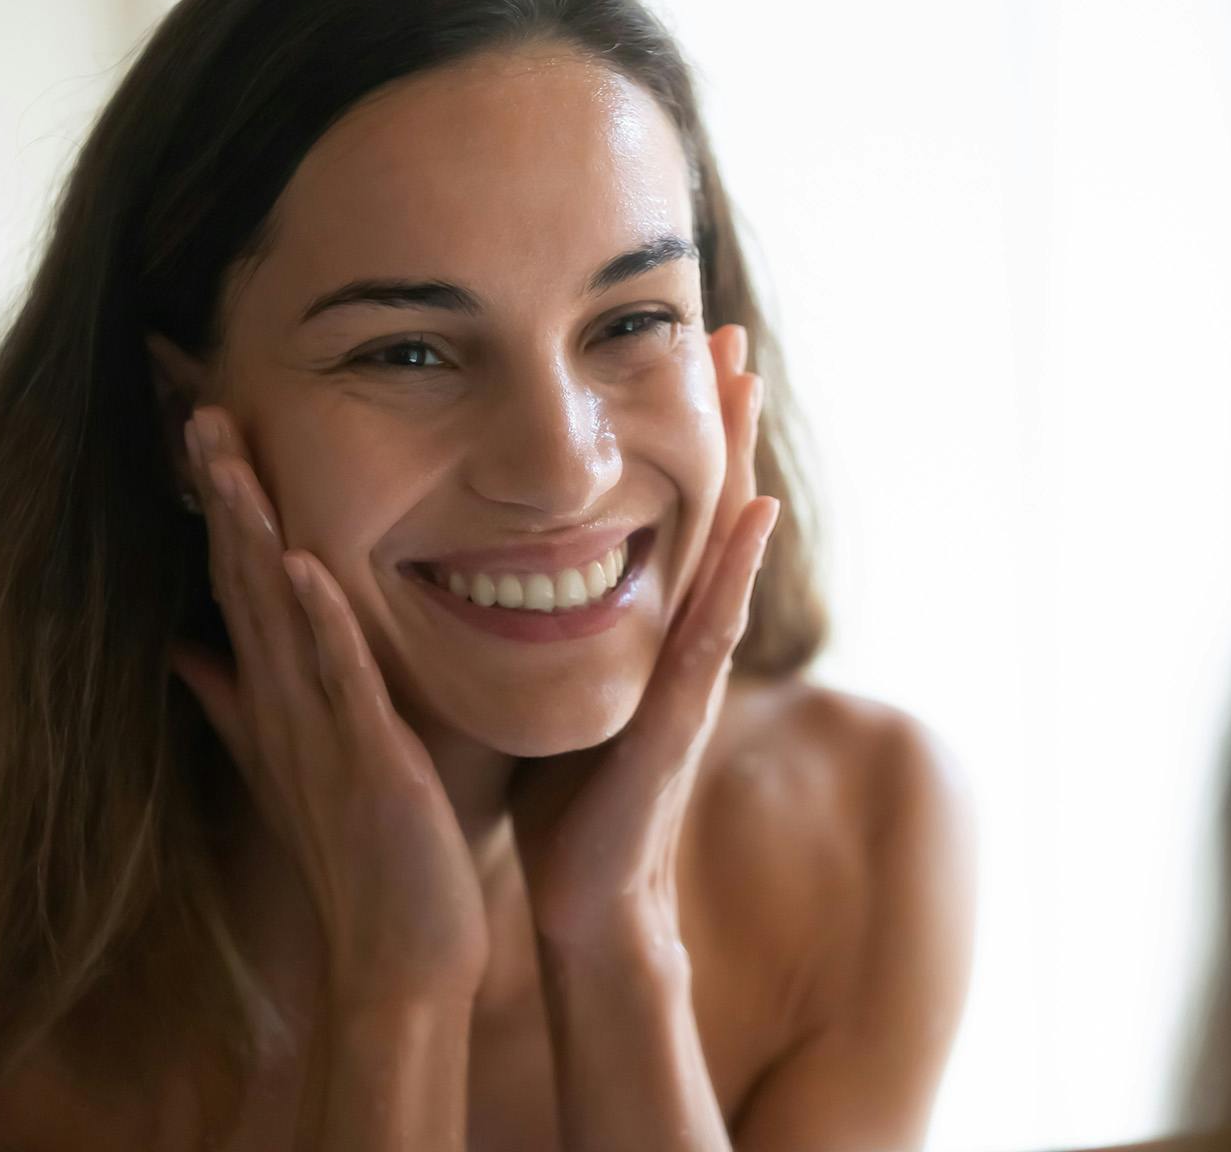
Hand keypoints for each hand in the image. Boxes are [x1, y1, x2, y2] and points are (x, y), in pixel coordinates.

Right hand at [169, 406, 489, 1003]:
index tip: (202, 424)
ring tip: (226, 451)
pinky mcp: (365, 760)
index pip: (239, 580)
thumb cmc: (360, 852)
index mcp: (276, 694)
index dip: (220, 503)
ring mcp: (318, 728)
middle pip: (243, 577)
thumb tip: (179, 645)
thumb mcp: (290, 761)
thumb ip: (237, 699)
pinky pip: (338, 679)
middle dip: (220, 491)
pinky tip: (306, 561)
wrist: (396, 951)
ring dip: (252, 530)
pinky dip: (320, 621)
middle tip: (196, 403)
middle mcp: (284, 701)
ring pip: (276, 611)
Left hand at [507, 324, 779, 949]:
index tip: (666, 350)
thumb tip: (471, 568)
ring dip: (737, 464)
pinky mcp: (678, 718)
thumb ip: (525, 633)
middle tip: (727, 328)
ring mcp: (684, 672)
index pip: (654, 511)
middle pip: (699, 508)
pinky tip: (760, 513)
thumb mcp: (539, 691)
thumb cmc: (561, 800)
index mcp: (634, 626)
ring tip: (748, 384)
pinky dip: (739, 573)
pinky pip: (712, 634)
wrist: (582, 901)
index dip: (666, 434)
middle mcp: (670, 635)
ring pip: (717, 548)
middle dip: (714, 421)